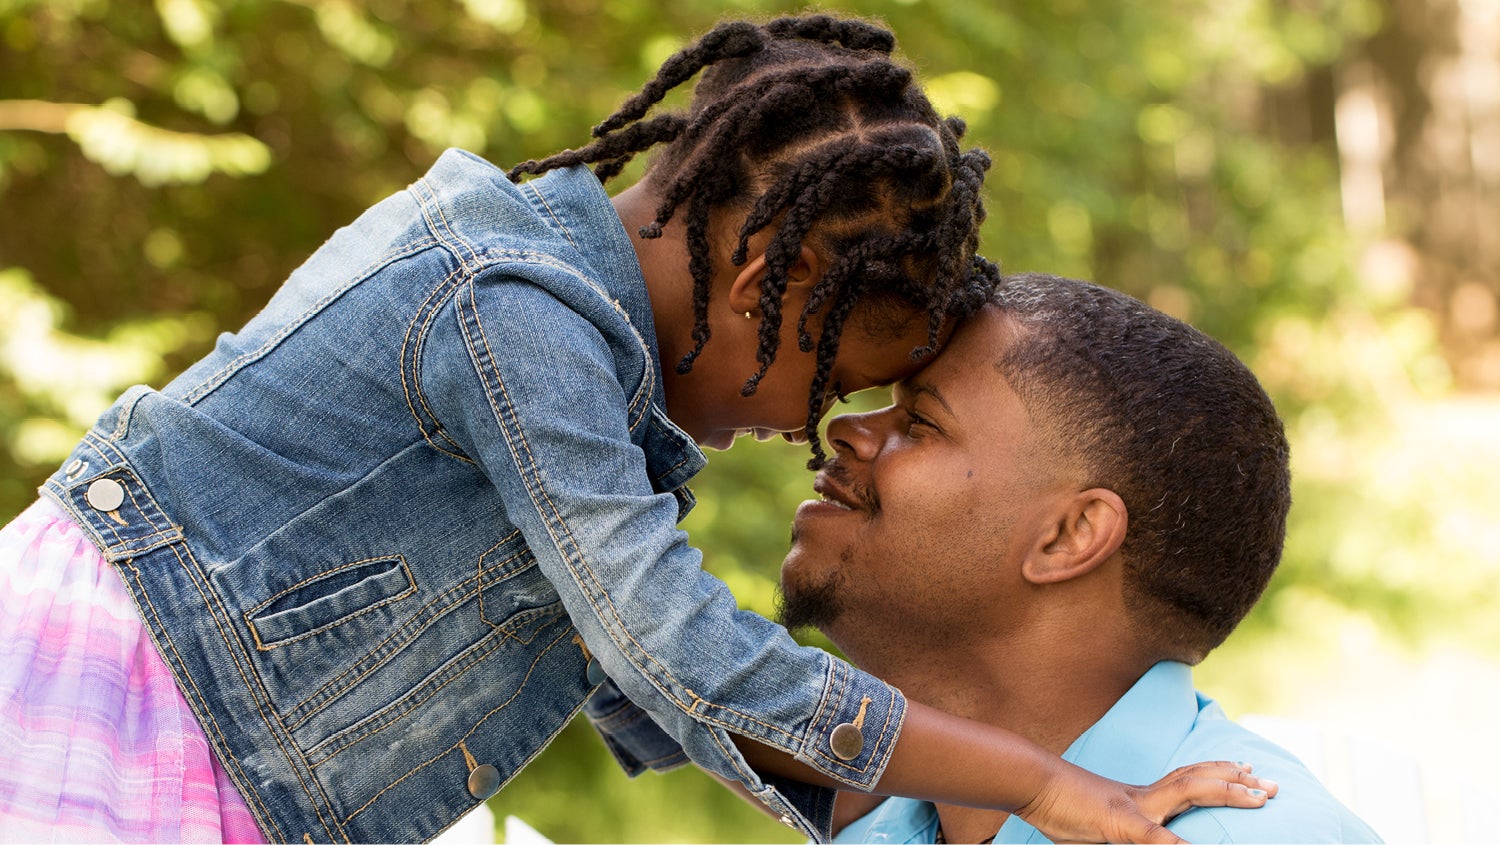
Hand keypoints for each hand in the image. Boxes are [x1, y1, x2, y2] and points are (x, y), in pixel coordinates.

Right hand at [1013, 760, 1275, 842]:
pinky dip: (1176, 844)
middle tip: (1272, 784)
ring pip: (1188, 792)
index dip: (1220, 774)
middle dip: (1238, 781)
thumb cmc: (1057, 805)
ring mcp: (1134, 808)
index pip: (1189, 779)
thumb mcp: (1099, 820)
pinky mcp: (1119, 824)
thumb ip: (1125, 829)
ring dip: (1225, 790)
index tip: (1248, 771)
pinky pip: (1154, 837)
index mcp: (1141, 798)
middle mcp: (1144, 797)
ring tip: (1256, 794)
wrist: (1030, 783)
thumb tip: (1141, 833)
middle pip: (1199, 780)